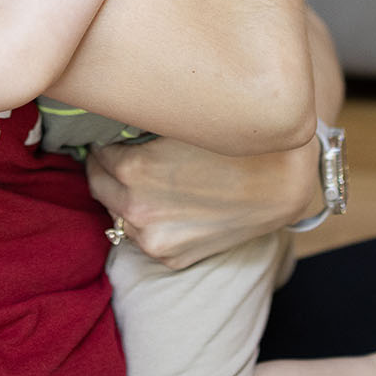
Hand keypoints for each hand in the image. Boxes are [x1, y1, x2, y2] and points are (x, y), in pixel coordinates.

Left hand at [85, 132, 322, 269]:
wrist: (280, 185)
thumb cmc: (234, 145)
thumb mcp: (180, 124)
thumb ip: (141, 126)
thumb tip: (115, 116)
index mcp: (133, 170)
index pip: (96, 153)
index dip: (103, 141)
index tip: (110, 137)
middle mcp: (136, 209)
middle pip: (98, 184)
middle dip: (105, 168)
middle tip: (117, 155)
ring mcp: (153, 240)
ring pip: (117, 214)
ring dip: (123, 196)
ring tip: (145, 180)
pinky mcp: (172, 259)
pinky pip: (143, 237)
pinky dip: (147, 220)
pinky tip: (167, 203)